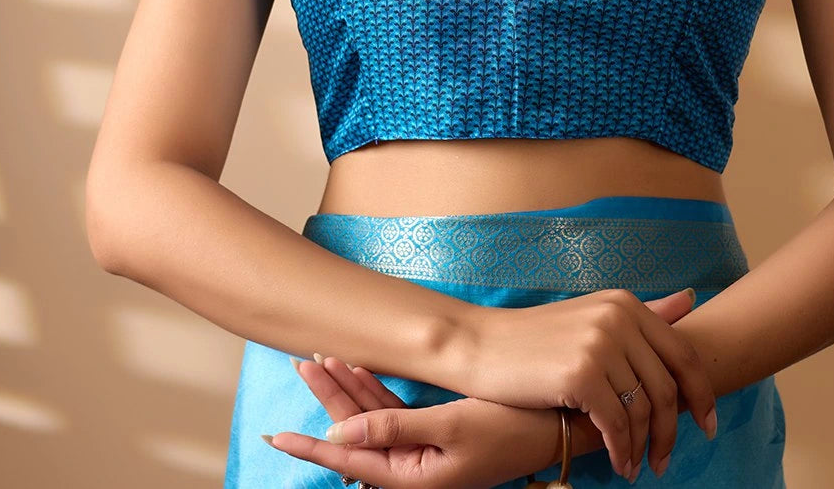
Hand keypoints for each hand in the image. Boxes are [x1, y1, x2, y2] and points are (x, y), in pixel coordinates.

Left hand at [264, 354, 563, 488]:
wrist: (556, 426)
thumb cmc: (510, 428)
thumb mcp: (452, 427)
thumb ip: (394, 429)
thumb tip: (339, 436)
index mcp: (412, 477)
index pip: (348, 461)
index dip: (311, 447)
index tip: (277, 436)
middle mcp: (412, 468)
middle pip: (356, 433)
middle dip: (328, 397)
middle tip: (302, 362)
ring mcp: (422, 449)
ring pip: (372, 417)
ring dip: (348, 387)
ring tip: (319, 358)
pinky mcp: (435, 430)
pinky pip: (394, 410)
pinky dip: (374, 388)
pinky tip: (356, 368)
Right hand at [448, 286, 715, 480]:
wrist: (480, 344)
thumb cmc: (536, 337)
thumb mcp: (593, 316)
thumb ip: (643, 315)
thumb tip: (690, 298)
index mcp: (625, 303)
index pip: (683, 353)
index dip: (702, 394)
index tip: (707, 425)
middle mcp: (618, 317)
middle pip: (668, 387)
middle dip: (672, 431)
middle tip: (664, 461)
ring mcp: (600, 344)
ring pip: (643, 411)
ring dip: (644, 447)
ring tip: (635, 467)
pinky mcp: (580, 375)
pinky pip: (617, 425)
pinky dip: (621, 451)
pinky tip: (618, 464)